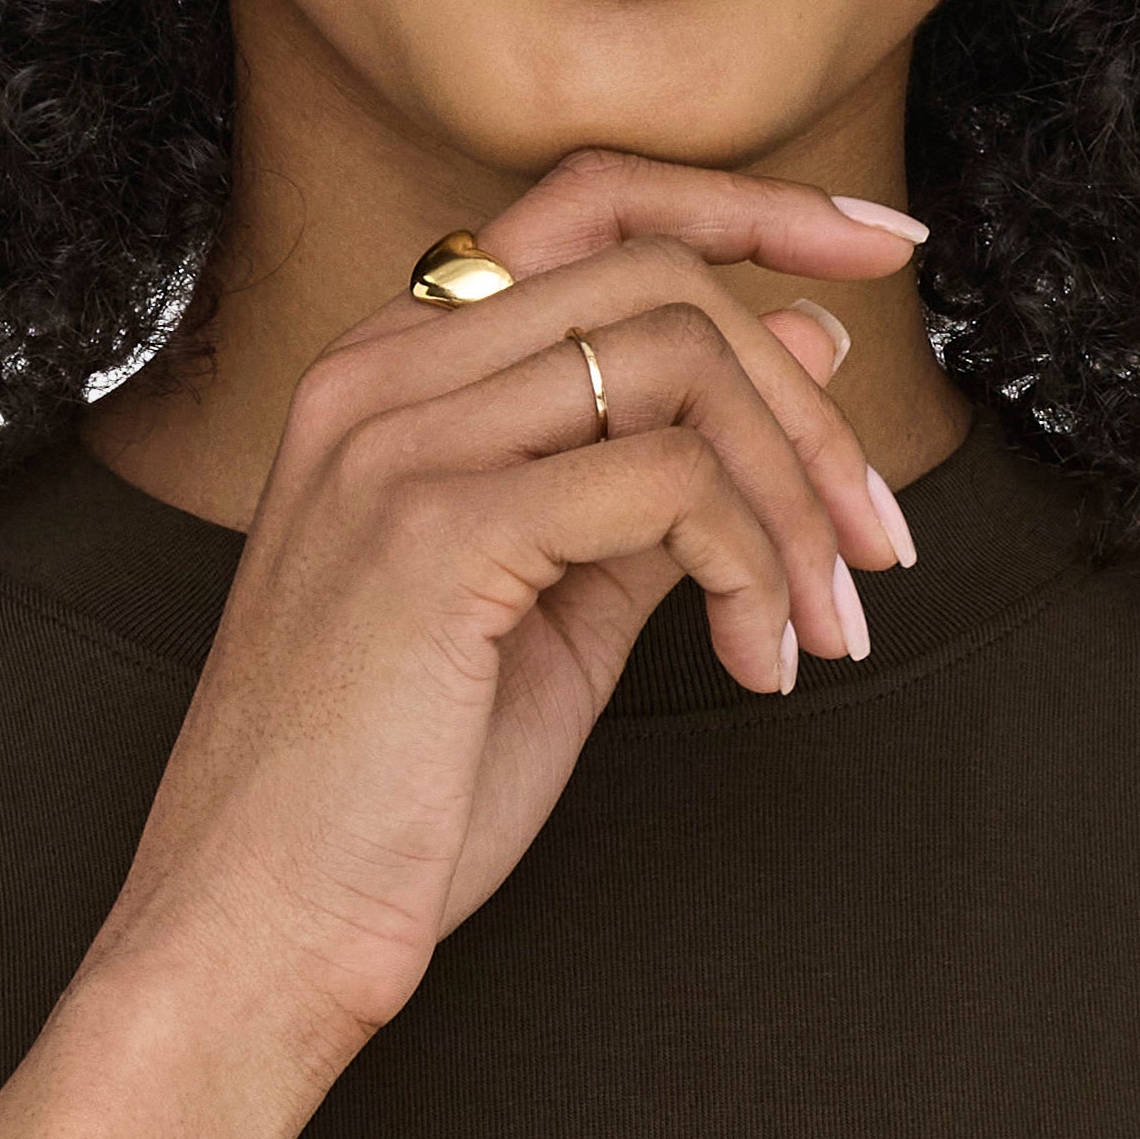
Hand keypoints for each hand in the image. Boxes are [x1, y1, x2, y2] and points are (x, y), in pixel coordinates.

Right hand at [95, 149, 931, 1058]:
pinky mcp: (431, 531)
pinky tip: (756, 667)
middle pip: (660, 277)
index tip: (886, 246)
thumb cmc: (392, 799)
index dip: (753, 206)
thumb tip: (808, 345)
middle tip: (876, 548)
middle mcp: (378, 374)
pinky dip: (750, 565)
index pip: (592, 202)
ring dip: (797, 496)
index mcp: (390, 373)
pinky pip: (666, 480)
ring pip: (678, 361)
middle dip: (810, 406)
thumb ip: (661, 476)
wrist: (254, 936)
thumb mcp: (556, 610)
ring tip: (824, 626)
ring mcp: (394, 442)